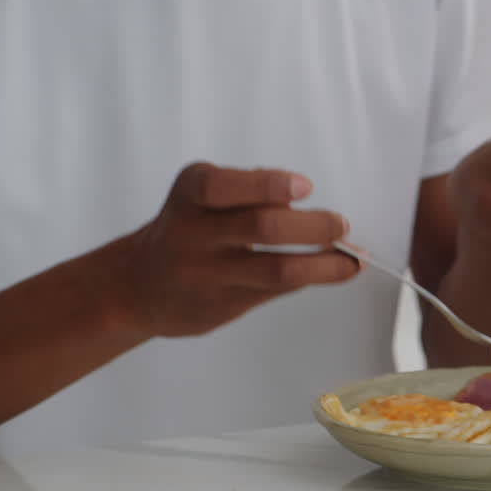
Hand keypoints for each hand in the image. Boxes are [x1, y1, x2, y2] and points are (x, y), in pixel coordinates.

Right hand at [115, 162, 357, 337]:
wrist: (136, 287)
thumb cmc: (187, 230)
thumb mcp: (201, 199)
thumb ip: (248, 195)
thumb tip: (309, 202)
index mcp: (189, 194)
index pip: (222, 186)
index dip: (268, 185)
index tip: (306, 188)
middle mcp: (193, 233)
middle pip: (261, 227)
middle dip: (313, 226)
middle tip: (341, 224)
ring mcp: (207, 273)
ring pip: (276, 268)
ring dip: (325, 263)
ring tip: (354, 257)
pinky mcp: (222, 305)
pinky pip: (277, 290)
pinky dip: (314, 278)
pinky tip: (336, 271)